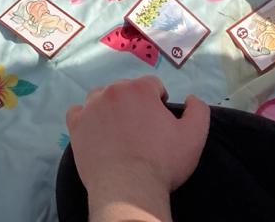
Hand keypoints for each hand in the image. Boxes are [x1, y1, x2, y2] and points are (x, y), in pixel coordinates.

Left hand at [67, 77, 207, 220]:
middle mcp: (113, 91)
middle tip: (141, 131)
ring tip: (118, 131)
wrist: (128, 190)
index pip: (152, 85)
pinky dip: (86, 118)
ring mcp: (91, 107)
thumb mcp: (194, 137)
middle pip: (126, 89)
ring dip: (110, 108)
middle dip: (135, 104)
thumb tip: (189, 98)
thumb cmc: (162, 163)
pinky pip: (78, 111)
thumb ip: (198, 110)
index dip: (158, 102)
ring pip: (101, 97)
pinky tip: (95, 131)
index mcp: (140, 89)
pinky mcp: (76, 125)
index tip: (159, 122)